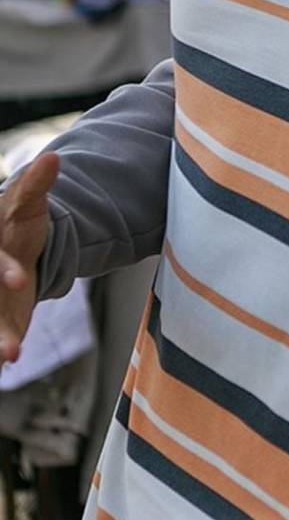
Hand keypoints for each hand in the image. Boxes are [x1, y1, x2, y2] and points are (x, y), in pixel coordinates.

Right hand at [0, 152, 58, 363]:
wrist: (11, 245)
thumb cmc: (16, 222)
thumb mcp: (26, 203)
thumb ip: (37, 185)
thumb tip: (53, 158)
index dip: (3, 269)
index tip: (21, 280)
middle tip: (9, 343)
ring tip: (10, 356)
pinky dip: (3, 347)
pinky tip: (11, 362)